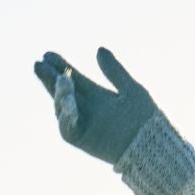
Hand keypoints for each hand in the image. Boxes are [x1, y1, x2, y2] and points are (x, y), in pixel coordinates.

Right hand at [32, 47, 156, 165]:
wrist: (154, 145)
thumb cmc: (147, 118)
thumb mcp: (131, 89)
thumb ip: (114, 71)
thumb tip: (99, 49)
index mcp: (97, 96)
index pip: (74, 79)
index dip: (61, 66)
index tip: (48, 54)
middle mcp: (87, 110)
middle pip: (62, 92)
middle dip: (50, 78)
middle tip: (39, 63)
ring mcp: (84, 125)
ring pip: (62, 108)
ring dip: (59, 94)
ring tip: (62, 80)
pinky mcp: (83, 141)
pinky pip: (67, 129)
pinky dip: (65, 117)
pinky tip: (67, 104)